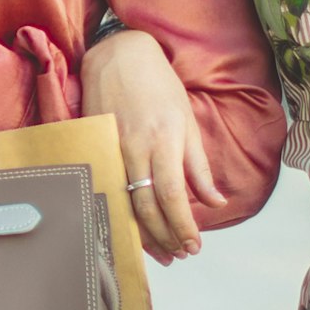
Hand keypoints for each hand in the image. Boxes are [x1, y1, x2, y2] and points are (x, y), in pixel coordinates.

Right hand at [83, 26, 212, 262]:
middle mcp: (135, 148)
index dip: (183, 225)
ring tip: (163, 251)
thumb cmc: (158, 84)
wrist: (118, 55)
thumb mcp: (186, 120)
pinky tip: (134, 229)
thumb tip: (215, 201)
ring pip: (125, 204)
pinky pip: (109, 190)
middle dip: (165, 237)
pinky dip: (123, 214)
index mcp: (164, 139)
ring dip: (144, 234)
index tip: (194, 245)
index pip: (173, 195)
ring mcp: (111, 149)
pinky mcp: (95, 149)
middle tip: (180, 254)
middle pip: (147, 207)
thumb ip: (198, 165)